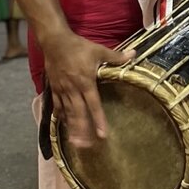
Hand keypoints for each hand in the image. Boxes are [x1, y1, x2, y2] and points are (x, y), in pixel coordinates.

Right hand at [42, 32, 134, 148]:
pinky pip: (57, 106)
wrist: (54, 41)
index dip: (98, 120)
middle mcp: (73, 89)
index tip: (102, 134)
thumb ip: (116, 56)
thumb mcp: (98, 50)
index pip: (94, 105)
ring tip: (75, 142)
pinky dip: (61, 117)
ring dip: (72, 128)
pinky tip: (64, 126)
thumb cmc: (78, 46)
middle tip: (87, 146)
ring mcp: (62, 90)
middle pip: (79, 114)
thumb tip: (134, 54)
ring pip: (68, 113)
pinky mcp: (54, 88)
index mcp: (86, 82)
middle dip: (83, 131)